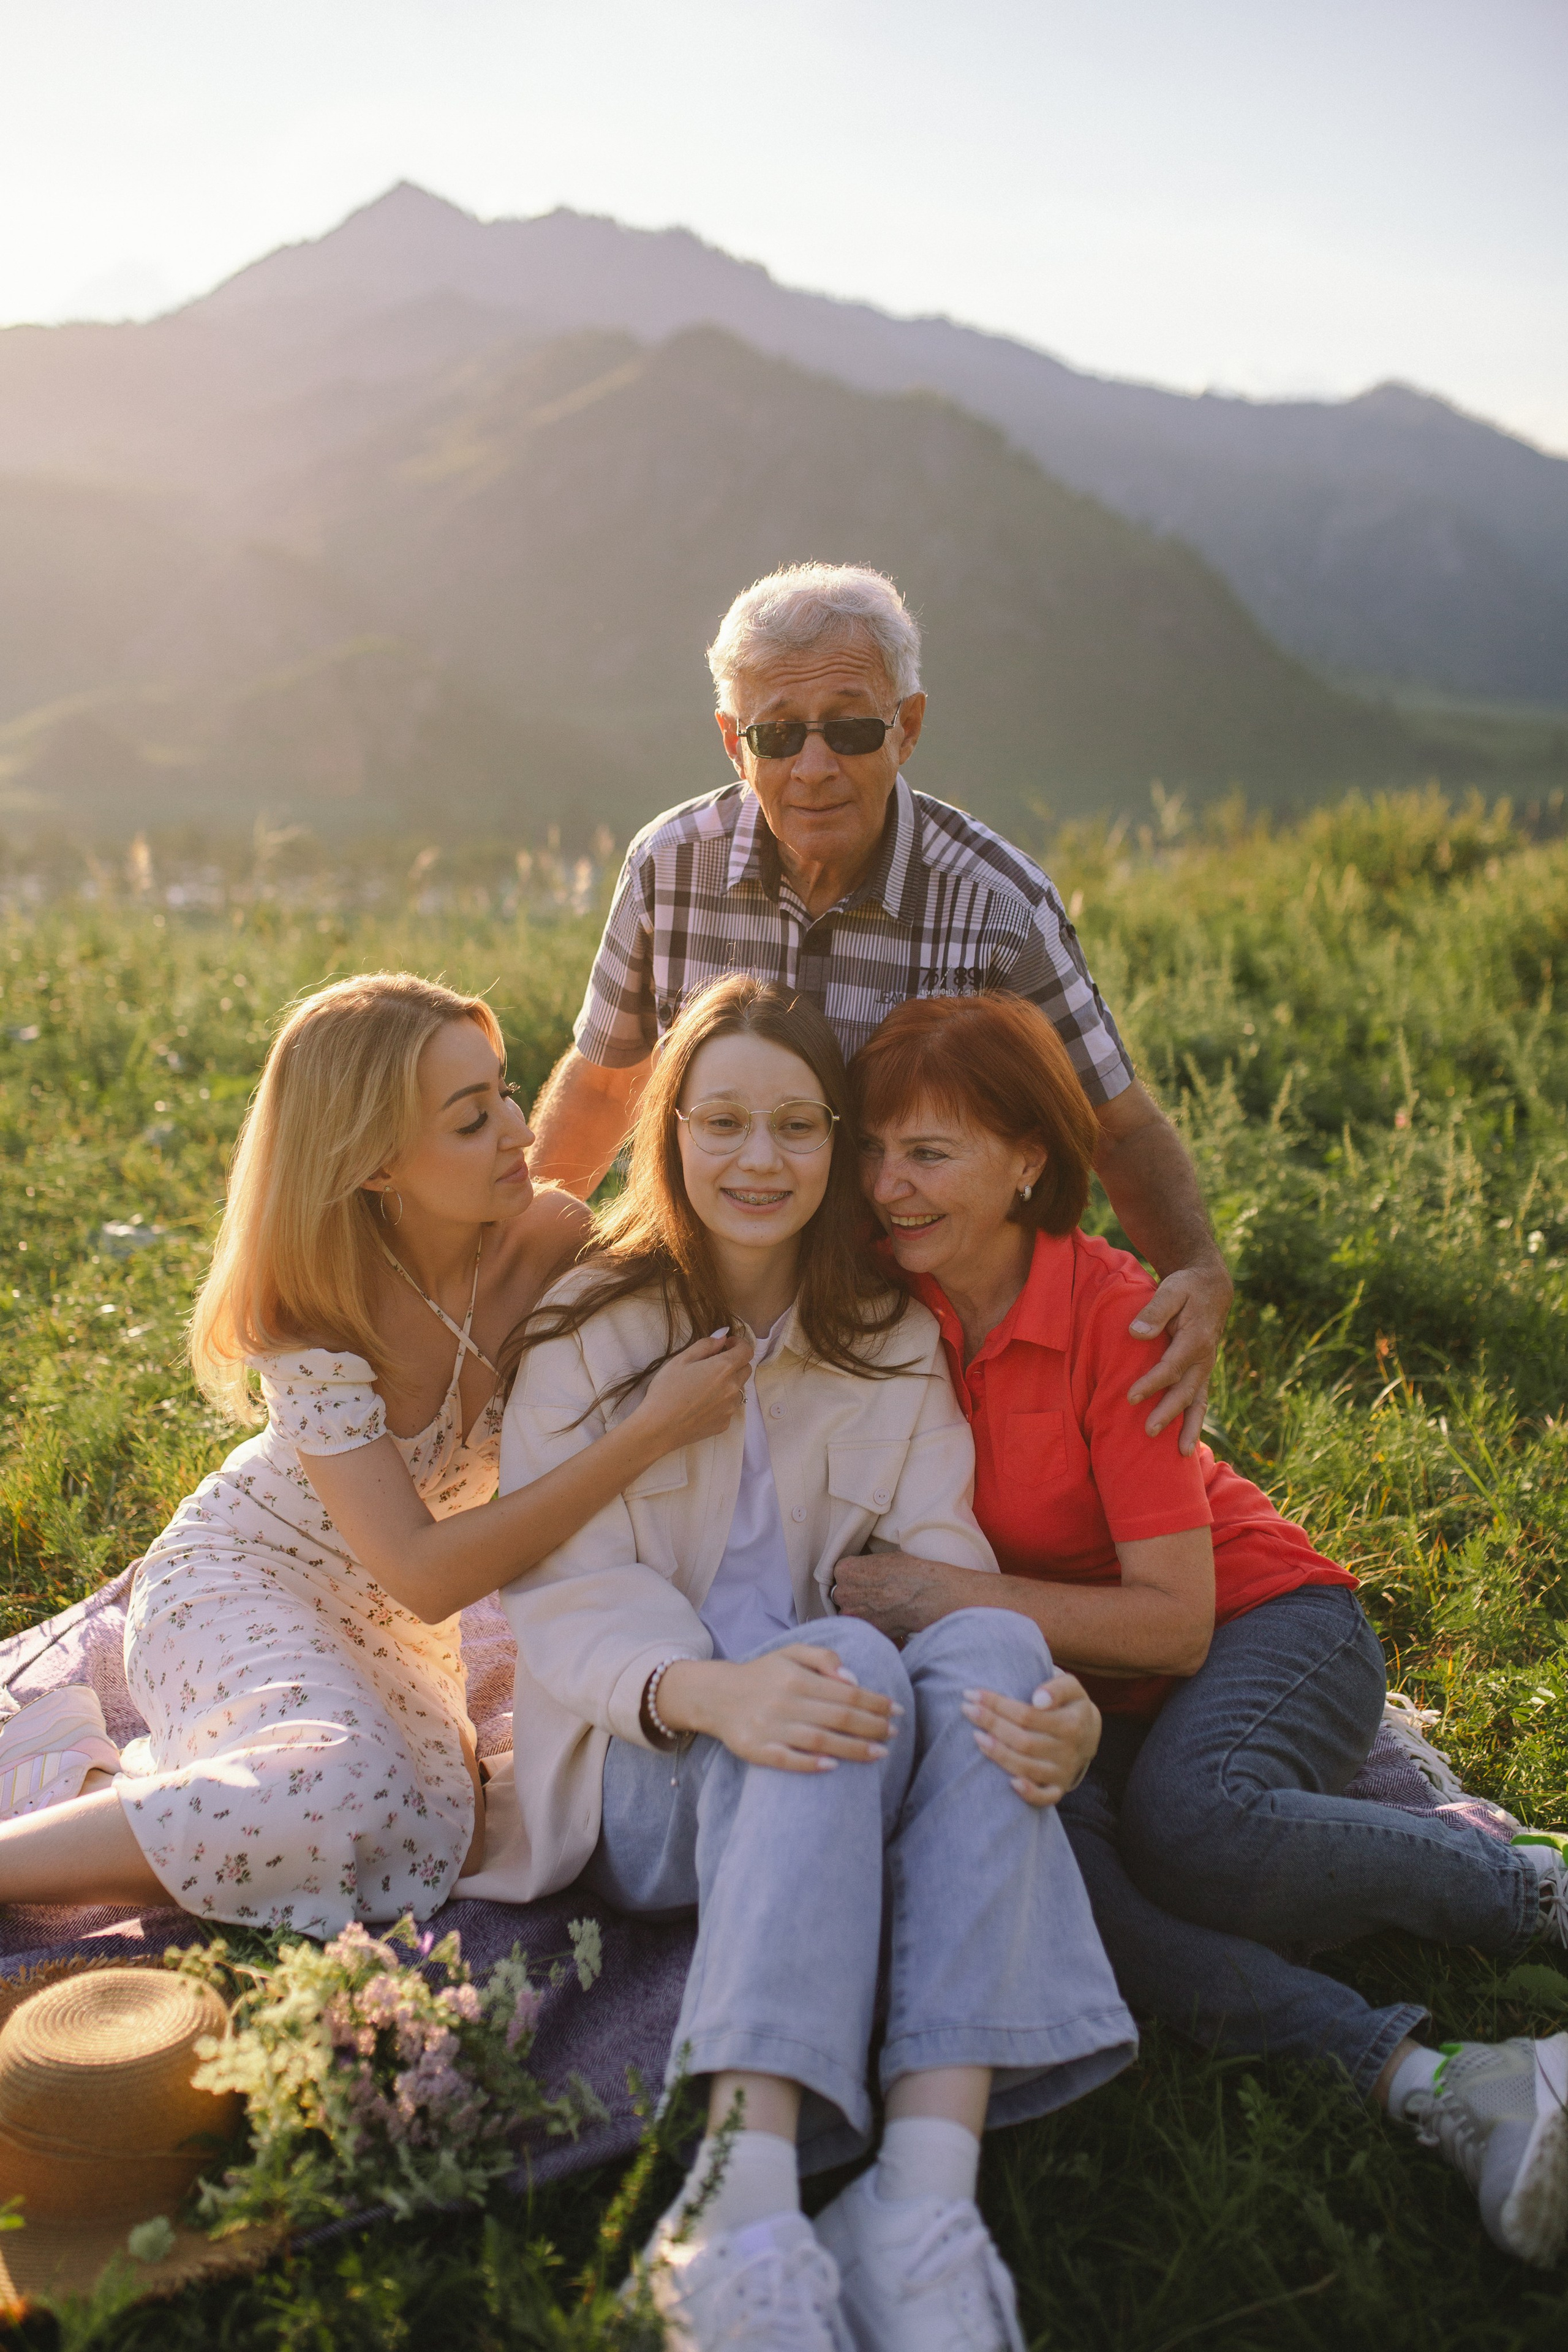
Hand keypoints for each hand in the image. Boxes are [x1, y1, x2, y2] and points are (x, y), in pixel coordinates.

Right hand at [636, 1332, 752, 1450]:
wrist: (659, 1427)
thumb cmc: (666, 1390)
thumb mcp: (681, 1359)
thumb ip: (706, 1345)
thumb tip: (722, 1336)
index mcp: (724, 1368)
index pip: (747, 1351)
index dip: (739, 1344)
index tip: (727, 1345)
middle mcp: (733, 1388)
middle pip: (745, 1369)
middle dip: (735, 1362)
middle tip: (714, 1364)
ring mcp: (730, 1407)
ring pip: (738, 1389)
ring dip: (729, 1383)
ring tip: (705, 1386)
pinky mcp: (725, 1423)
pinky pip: (729, 1407)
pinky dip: (721, 1401)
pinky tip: (701, 1403)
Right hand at [658, 1645, 899, 1772]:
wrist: (715, 1695)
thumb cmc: (763, 1675)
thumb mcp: (790, 1653)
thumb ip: (823, 1658)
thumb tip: (853, 1678)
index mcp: (796, 1678)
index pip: (846, 1693)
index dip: (875, 1702)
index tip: (897, 1710)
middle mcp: (785, 1703)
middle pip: (839, 1718)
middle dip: (872, 1726)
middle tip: (895, 1733)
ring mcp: (770, 1728)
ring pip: (820, 1740)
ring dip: (854, 1748)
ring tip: (880, 1753)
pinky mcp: (756, 1750)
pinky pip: (786, 1760)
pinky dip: (810, 1764)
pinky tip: (833, 1766)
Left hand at [830, 1552, 987, 1645]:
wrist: (931, 1595)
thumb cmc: (911, 1572)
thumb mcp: (883, 1559)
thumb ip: (864, 1568)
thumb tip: (860, 1575)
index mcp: (845, 1569)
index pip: (840, 1574)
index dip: (854, 1578)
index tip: (867, 1580)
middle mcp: (843, 1593)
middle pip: (841, 1596)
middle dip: (855, 1596)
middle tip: (876, 1595)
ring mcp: (853, 1615)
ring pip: (850, 1614)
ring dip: (861, 1613)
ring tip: (882, 1608)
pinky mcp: (865, 1631)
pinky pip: (862, 1628)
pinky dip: (871, 1625)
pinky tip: (886, 1618)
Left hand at [961, 1671, 1100, 1806]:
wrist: (1088, 1733)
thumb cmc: (1069, 1704)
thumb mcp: (1071, 1687)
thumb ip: (1057, 1687)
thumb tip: (1038, 1699)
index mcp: (1071, 1723)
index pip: (1027, 1715)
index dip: (998, 1704)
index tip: (973, 1693)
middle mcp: (1068, 1751)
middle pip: (1022, 1740)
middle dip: (991, 1723)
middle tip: (967, 1709)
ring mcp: (1063, 1772)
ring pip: (1027, 1767)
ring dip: (998, 1754)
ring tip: (975, 1736)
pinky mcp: (1058, 1787)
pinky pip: (1046, 1797)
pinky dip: (1029, 1793)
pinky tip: (1010, 1783)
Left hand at [1126, 1258, 1232, 1454]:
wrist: (1212, 1288)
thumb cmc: (1186, 1288)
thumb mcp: (1171, 1290)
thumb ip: (1155, 1311)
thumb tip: (1136, 1333)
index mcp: (1195, 1339)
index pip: (1171, 1367)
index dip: (1152, 1383)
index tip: (1130, 1397)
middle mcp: (1204, 1358)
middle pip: (1186, 1391)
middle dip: (1169, 1413)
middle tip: (1149, 1431)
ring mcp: (1205, 1368)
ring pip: (1198, 1402)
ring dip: (1190, 1427)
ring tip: (1181, 1453)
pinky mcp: (1202, 1373)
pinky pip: (1200, 1401)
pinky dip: (1195, 1422)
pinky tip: (1186, 1445)